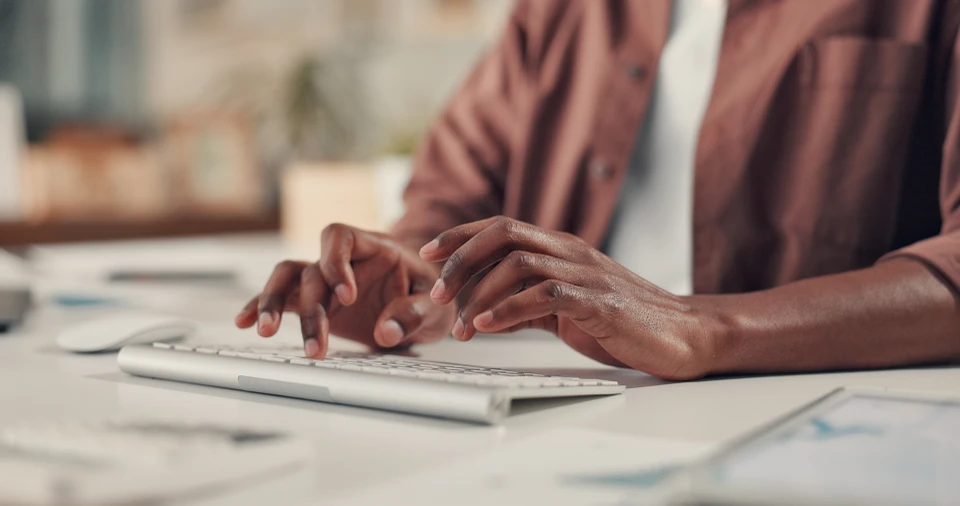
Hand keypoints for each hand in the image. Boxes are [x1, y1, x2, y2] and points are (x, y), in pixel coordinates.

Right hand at [236, 224, 457, 357]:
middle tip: (318, 344)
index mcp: (375, 248)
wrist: (426, 302)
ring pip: (288, 280)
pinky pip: (283, 299)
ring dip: (275, 304)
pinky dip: (261, 307)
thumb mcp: (435, 303)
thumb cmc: (432, 294)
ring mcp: (325, 280)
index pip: (339, 236)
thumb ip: (414, 313)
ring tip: (268, 333)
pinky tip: (243, 322)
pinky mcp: (315, 302)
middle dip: (312, 308)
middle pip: (311, 269)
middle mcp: (344, 260)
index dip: (336, 262)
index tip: (348, 297)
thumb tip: (386, 332)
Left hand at [418, 217, 722, 379]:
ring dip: (480, 292)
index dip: (460, 236)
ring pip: (518, 263)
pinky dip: (508, 310)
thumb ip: (528, 303)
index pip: (501, 227)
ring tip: (460, 323)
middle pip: (503, 233)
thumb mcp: (566, 308)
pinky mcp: (599, 301)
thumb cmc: (625, 321)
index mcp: (561, 249)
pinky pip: (545, 295)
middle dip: (461, 258)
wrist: (686, 334)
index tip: (428, 252)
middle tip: (438, 292)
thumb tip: (485, 313)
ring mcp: (585, 274)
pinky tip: (486, 327)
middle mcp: (570, 252)